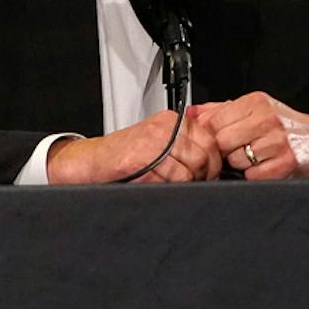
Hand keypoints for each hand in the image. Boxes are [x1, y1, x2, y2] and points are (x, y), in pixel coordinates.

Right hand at [48, 109, 221, 184]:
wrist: (92, 160)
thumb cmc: (124, 154)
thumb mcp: (158, 140)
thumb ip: (184, 143)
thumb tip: (216, 158)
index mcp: (170, 120)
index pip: (210, 141)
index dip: (214, 162)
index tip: (209, 172)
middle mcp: (162, 128)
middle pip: (203, 157)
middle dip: (202, 175)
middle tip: (191, 182)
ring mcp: (150, 143)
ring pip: (188, 172)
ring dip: (182, 184)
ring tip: (166, 182)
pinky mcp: (140, 160)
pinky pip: (168, 181)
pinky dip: (163, 187)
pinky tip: (151, 182)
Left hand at [188, 93, 308, 179]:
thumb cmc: (281, 124)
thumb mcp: (251, 109)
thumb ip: (217, 110)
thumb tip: (188, 113)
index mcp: (255, 103)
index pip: (214, 120)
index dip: (209, 133)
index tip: (215, 138)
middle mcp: (267, 120)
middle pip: (221, 141)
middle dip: (223, 150)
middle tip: (234, 149)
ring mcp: (277, 142)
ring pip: (235, 159)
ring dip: (239, 163)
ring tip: (253, 155)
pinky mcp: (285, 163)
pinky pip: (252, 175)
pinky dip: (253, 174)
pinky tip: (263, 165)